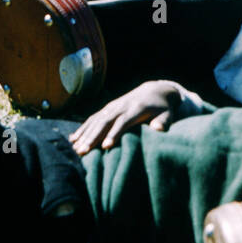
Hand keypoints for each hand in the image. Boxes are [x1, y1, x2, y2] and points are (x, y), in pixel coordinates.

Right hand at [69, 80, 185, 154]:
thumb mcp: (168, 114)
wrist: (154, 91)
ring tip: (76, 149)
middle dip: (93, 137)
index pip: (123, 122)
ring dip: (85, 135)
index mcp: (136, 108)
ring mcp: (112, 106)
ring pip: (96, 120)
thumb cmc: (162, 108)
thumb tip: (158, 129)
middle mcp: (121, 106)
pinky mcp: (107, 108)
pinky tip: (73, 139)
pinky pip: (92, 118)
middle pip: (104, 122)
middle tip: (83, 152)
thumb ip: (164, 121)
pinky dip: (83, 128)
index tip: (106, 146)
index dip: (114, 133)